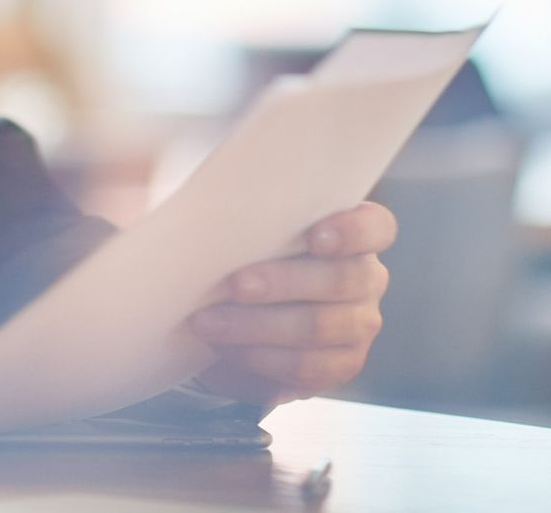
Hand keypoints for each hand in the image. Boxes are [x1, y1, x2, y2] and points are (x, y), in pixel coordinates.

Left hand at [188, 202, 395, 404]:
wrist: (242, 310)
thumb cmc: (245, 251)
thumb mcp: (246, 224)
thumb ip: (241, 208)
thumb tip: (174, 182)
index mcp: (355, 234)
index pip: (376, 227)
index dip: (353, 232)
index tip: (315, 237)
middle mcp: (366, 279)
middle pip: (341, 281)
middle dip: (283, 283)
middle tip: (234, 285)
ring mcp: (358, 325)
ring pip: (318, 328)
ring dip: (258, 327)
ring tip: (209, 323)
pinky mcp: (340, 365)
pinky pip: (307, 368)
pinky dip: (262, 359)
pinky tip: (227, 350)